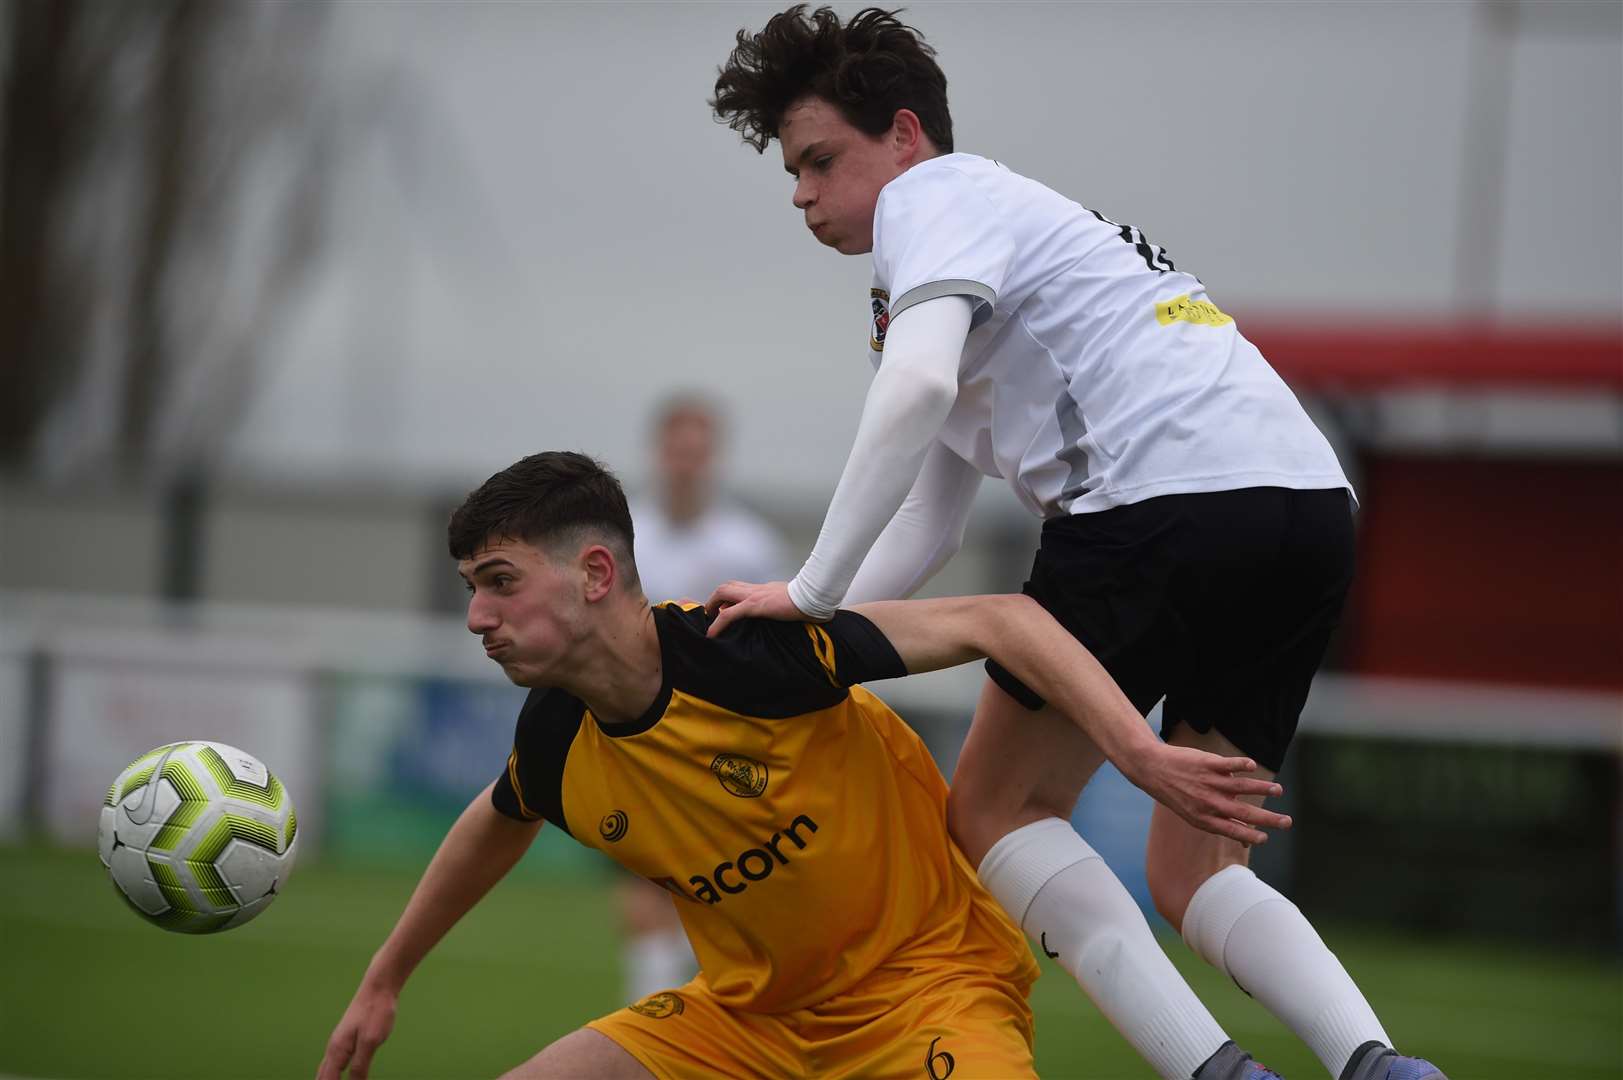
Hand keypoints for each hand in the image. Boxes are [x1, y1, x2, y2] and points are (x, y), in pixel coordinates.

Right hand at [316, 981, 398, 1079]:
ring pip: (326, 1070)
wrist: (379, 987)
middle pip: (322, 1078)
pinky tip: (338, 1076)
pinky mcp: (347, 1038)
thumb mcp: (370, 1042)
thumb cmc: (376, 1012)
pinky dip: (332, 1075)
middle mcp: (334, 1048)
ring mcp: (339, 1043)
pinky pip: (334, 1062)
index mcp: (337, 1051)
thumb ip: (360, 1066)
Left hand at [703, 580, 809, 637]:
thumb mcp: (790, 601)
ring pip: (723, 592)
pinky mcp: (754, 606)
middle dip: (715, 598)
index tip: (724, 609)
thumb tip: (782, 610)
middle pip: (727, 586)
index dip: (728, 598)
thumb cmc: (807, 601)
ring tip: (709, 621)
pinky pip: (729, 613)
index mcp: (764, 589)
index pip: (740, 588)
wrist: (812, 597)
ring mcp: (753, 596)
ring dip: (712, 605)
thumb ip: (781, 604)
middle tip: (711, 613)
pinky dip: (718, 623)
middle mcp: (756, 589)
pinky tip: (712, 633)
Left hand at [1122, 744, 1289, 845]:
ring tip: (1279, 790)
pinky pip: (1227, 765)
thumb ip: (1218, 823)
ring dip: (1261, 788)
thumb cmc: (1177, 794)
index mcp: (1204, 818)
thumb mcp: (1192, 815)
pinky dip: (1240, 765)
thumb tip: (1244, 839)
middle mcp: (1208, 803)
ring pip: (1240, 787)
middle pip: (1243, 812)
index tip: (1266, 838)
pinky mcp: (1207, 764)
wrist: (1152, 769)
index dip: (1249, 835)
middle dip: (1267, 818)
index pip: (1232, 830)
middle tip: (1287, 822)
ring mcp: (1208, 782)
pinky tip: (1253, 766)